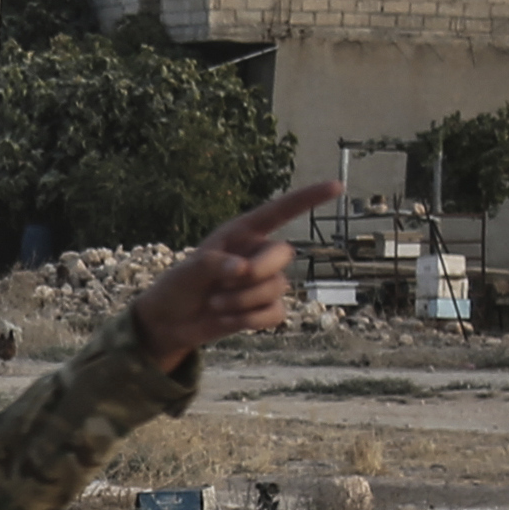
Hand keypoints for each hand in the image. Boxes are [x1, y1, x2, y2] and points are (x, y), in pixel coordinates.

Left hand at [130, 181, 337, 368]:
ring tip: (214, 303)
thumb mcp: (187, 270)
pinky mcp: (266, 309)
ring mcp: (265, 282)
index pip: (280, 211)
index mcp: (241, 234)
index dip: (308, 198)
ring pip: (276, 288)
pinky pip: (275, 314)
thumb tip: (242, 269)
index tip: (337, 187)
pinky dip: (249, 321)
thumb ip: (212, 264)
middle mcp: (258, 254)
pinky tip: (226, 319)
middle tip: (224, 283)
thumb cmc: (178, 287)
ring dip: (241, 301)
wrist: (171, 322)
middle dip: (257, 271)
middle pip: (283, 254)